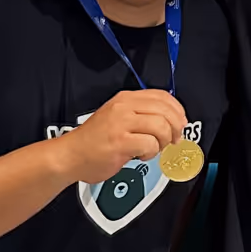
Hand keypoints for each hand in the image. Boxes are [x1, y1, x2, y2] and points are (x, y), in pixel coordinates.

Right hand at [50, 90, 189, 185]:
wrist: (70, 155)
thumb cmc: (94, 141)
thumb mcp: (117, 117)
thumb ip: (141, 114)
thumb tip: (172, 120)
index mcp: (125, 98)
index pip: (162, 96)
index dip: (177, 110)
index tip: (180, 122)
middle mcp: (123, 107)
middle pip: (165, 111)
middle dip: (175, 128)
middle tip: (172, 140)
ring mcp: (121, 123)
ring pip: (161, 127)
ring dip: (162, 142)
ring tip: (151, 148)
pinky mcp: (120, 142)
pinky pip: (150, 144)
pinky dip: (150, 153)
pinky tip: (140, 155)